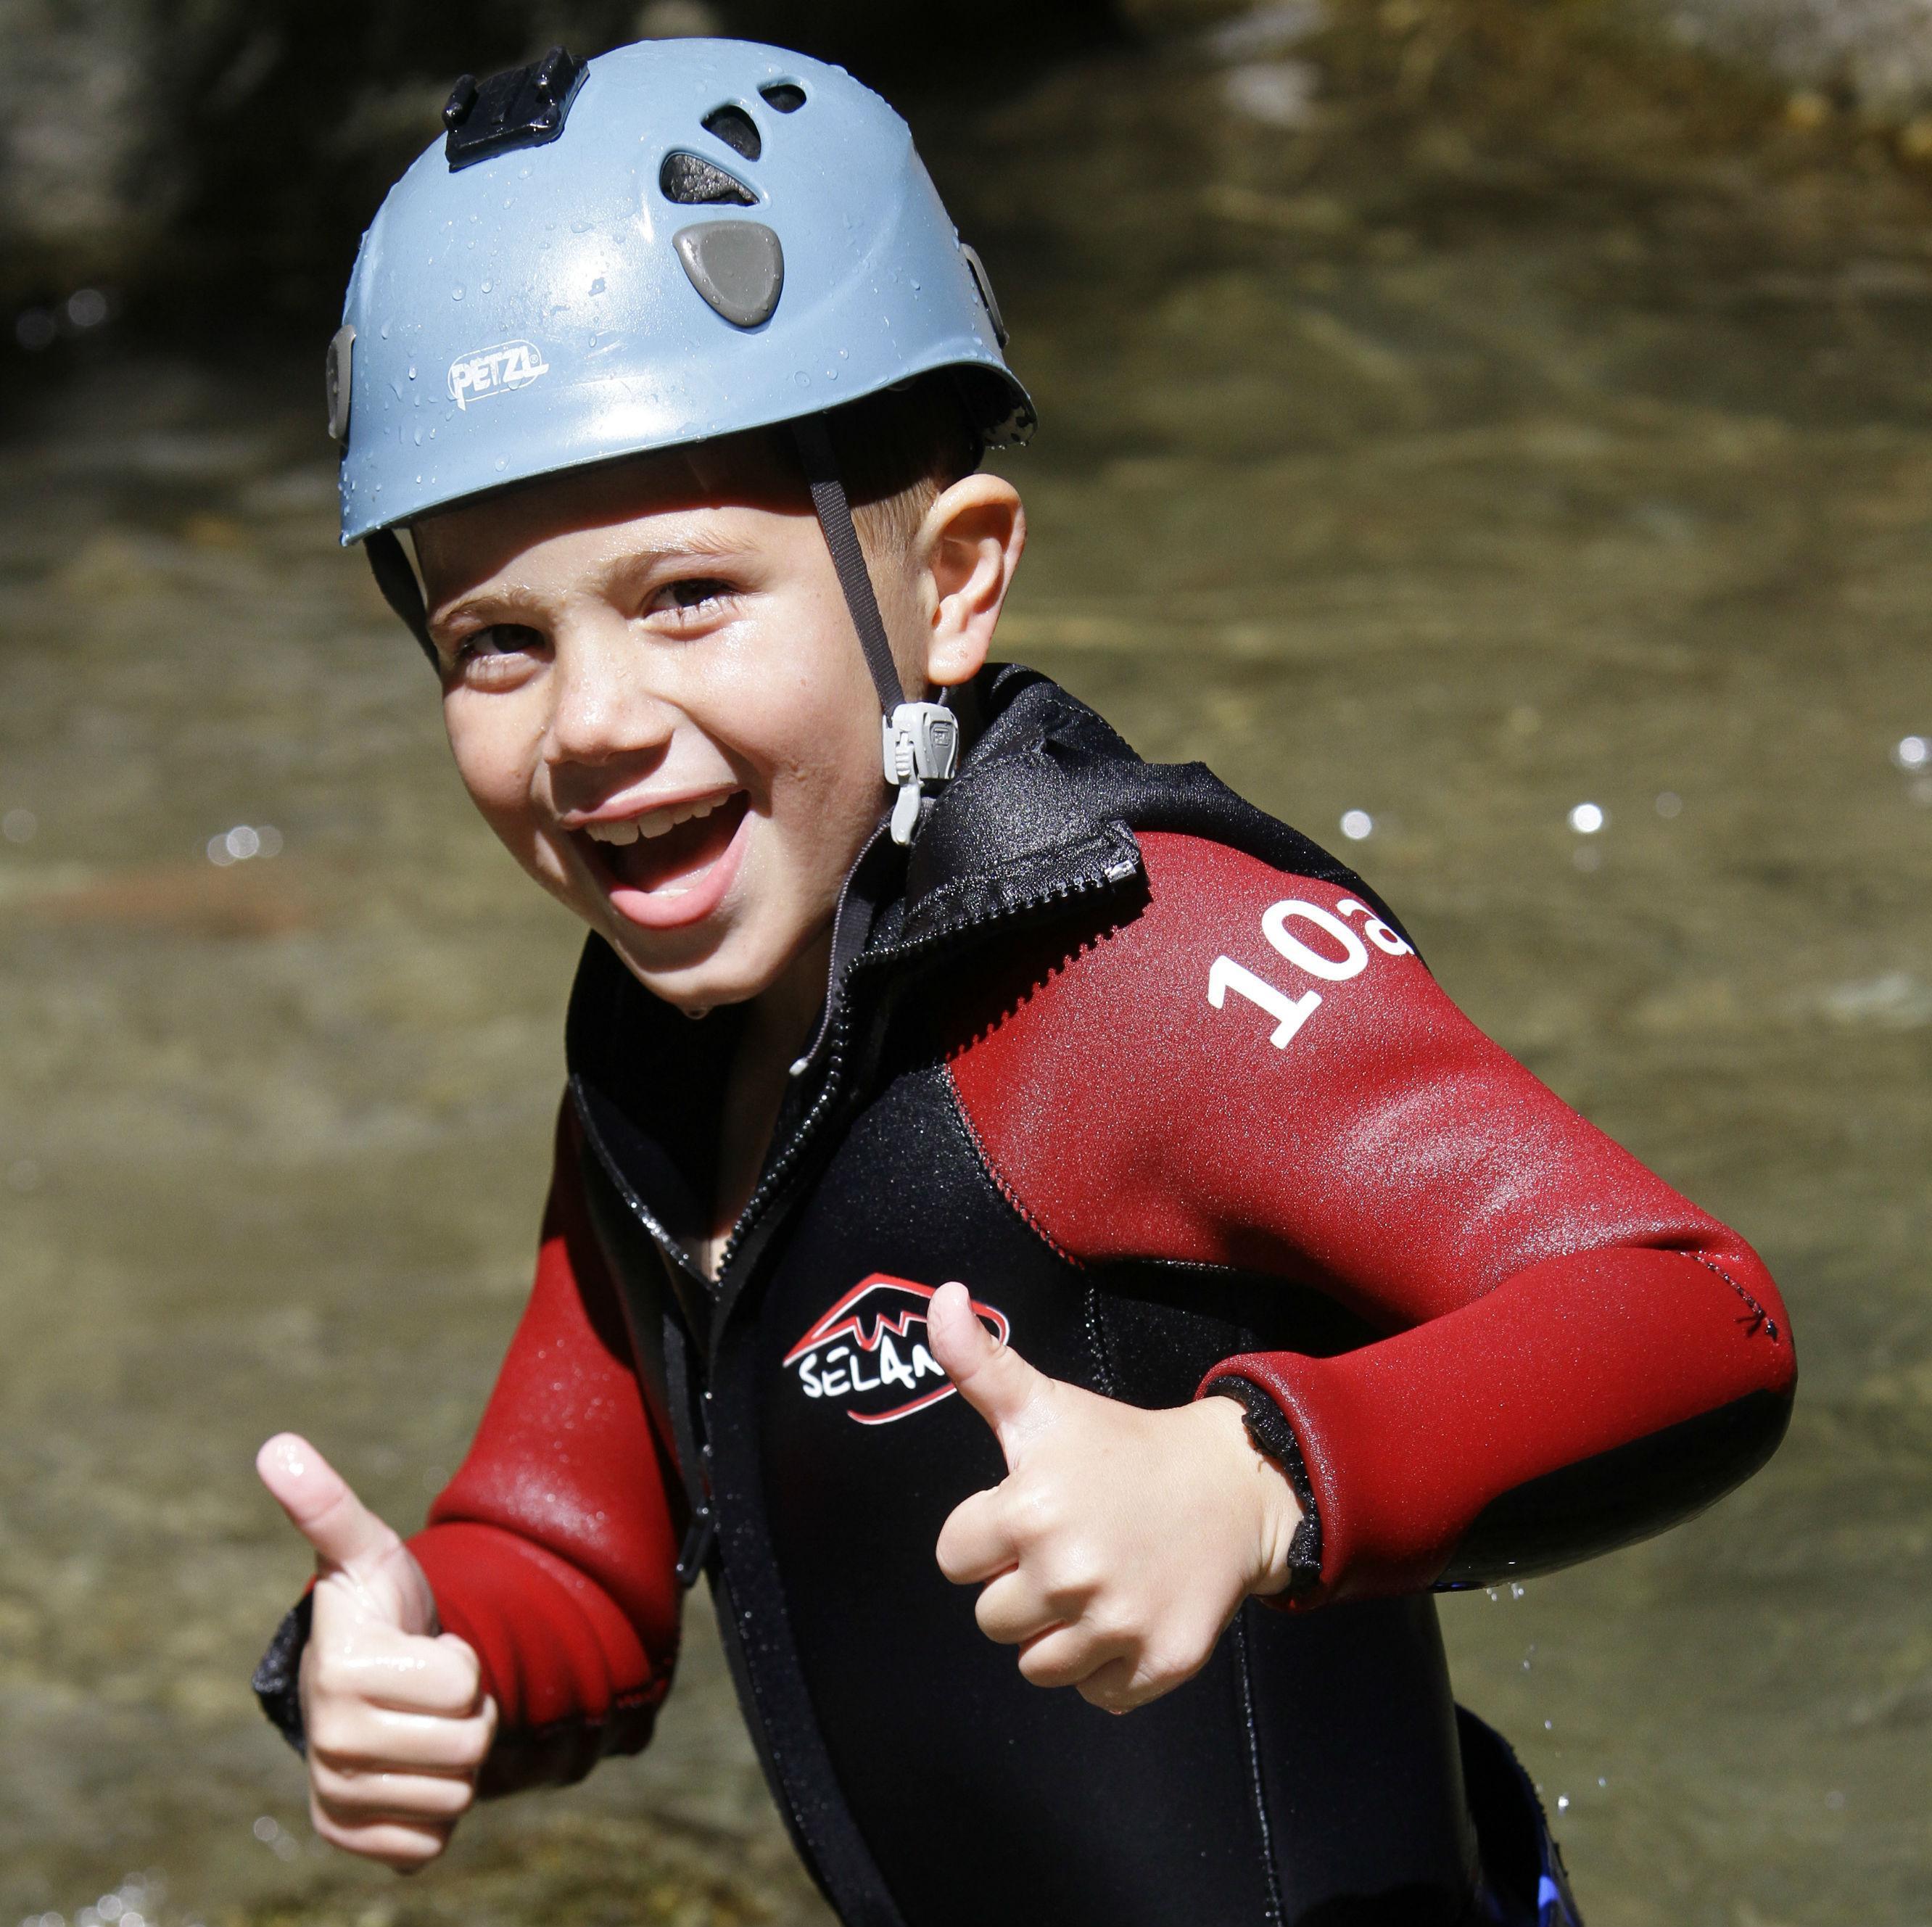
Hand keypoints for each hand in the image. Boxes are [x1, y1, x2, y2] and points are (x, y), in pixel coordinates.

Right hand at [256, 1434, 495, 1870]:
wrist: (361, 1675)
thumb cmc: (375, 1606)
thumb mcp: (364, 1550)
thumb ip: (327, 1503)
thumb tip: (276, 1446)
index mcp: (341, 1675)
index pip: (464, 1685)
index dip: (460, 1659)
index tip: (419, 1645)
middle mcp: (328, 1749)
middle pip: (470, 1747)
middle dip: (467, 1711)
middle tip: (426, 1688)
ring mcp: (335, 1799)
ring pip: (458, 1795)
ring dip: (454, 1756)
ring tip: (419, 1723)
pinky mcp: (349, 1839)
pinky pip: (430, 1844)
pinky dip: (436, 1811)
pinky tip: (409, 1771)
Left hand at [927, 1282, 1301, 1713]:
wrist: (1231, 1486)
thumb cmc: (1123, 1448)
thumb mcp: (1045, 1404)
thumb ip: (978, 1362)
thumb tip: (942, 1297)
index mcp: (1028, 1511)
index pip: (954, 1558)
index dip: (986, 1534)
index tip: (1027, 1510)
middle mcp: (1068, 1574)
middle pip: (991, 1619)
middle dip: (1020, 1586)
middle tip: (1069, 1544)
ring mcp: (1116, 1626)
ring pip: (1037, 1666)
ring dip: (1059, 1633)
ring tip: (1097, 1580)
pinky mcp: (1159, 1665)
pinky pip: (1097, 1694)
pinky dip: (1109, 1667)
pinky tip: (1128, 1614)